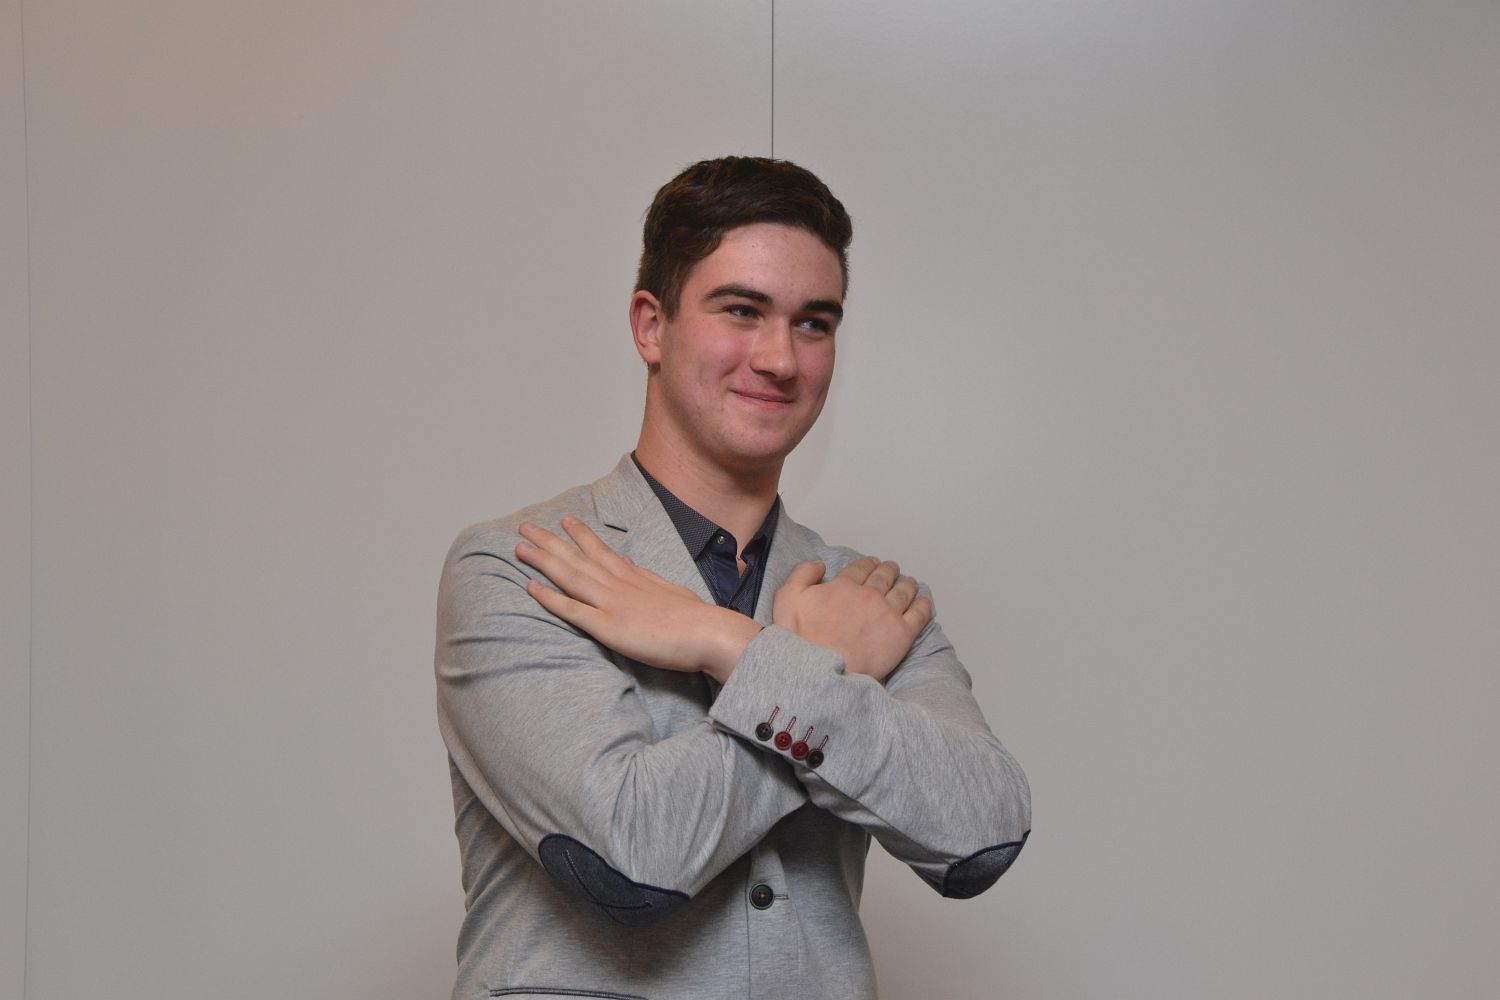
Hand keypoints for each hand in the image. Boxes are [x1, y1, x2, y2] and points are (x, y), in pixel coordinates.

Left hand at [515, 516, 760, 682]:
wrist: (709, 633)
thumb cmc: (696, 618)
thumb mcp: (670, 589)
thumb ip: (646, 578)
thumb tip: (630, 564)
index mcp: (635, 577)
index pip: (601, 551)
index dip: (580, 535)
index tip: (565, 521)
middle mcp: (618, 584)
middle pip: (577, 558)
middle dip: (549, 541)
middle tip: (526, 527)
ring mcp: (611, 603)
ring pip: (569, 576)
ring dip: (542, 560)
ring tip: (519, 547)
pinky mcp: (608, 627)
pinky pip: (571, 610)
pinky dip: (549, 598)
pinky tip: (531, 587)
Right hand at [772, 556, 933, 681]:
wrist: (821, 673)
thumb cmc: (802, 640)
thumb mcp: (788, 599)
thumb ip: (801, 574)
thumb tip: (818, 564)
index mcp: (844, 585)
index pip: (861, 568)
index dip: (868, 563)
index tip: (872, 564)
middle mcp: (869, 595)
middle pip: (885, 576)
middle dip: (889, 570)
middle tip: (892, 570)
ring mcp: (888, 614)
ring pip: (904, 591)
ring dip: (907, 584)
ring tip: (910, 583)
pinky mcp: (902, 634)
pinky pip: (919, 614)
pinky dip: (923, 605)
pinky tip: (924, 602)